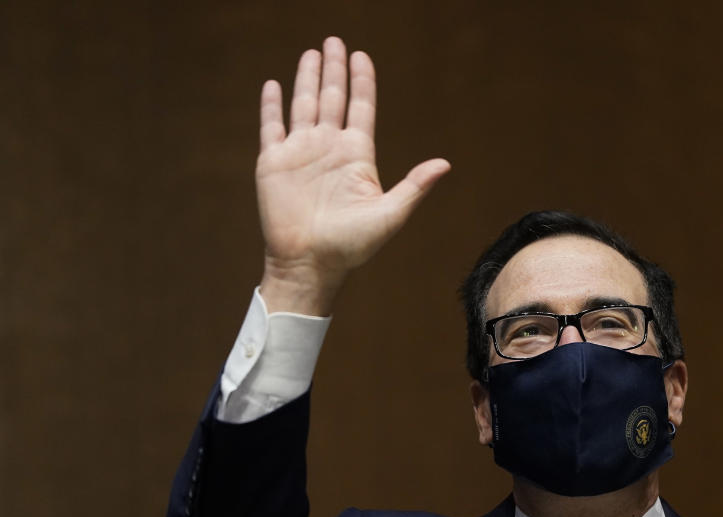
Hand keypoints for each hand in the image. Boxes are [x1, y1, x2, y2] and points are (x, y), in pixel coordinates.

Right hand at [255, 37, 449, 314]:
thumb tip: (445, 164)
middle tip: (335, 41)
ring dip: (307, 78)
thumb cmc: (352, 245)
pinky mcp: (274, 162)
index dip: (362, 82)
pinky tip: (275, 85)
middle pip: (332, 98)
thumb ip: (414, 186)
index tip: (362, 56)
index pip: (361, 107)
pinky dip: (272, 105)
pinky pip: (272, 126)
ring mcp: (300, 153)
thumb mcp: (390, 214)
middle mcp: (329, 148)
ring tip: (312, 53)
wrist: (310, 264)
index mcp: (356, 155)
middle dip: (334, 70)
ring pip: (303, 104)